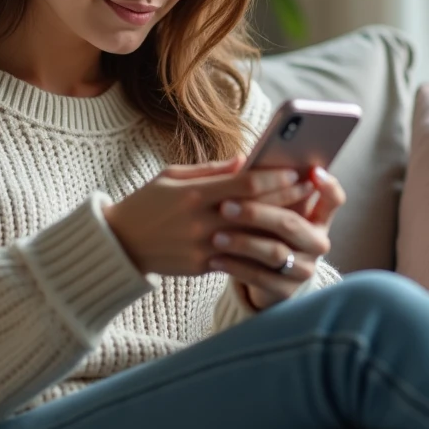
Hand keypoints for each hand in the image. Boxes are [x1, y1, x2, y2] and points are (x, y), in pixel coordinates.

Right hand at [102, 156, 306, 276]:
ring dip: (279, 227)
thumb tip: (246, 161)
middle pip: (256, 210)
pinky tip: (277, 241)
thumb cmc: (146, 203)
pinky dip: (258, 249)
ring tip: (301, 216)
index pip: (245, 184)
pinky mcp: (201, 267)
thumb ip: (210, 170)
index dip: (275, 177)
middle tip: (309, 188)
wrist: (119, 244)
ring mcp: (202, 248)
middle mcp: (200, 222)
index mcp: (193, 194)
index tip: (296, 170)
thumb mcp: (171, 176)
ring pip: (252, 239)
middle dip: (287, 199)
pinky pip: (238, 258)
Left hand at [211, 166, 345, 310]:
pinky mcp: (287, 291)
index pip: (334, 198)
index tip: (312, 171)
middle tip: (225, 206)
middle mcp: (318, 243)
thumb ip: (268, 190)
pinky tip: (215, 259)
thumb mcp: (272, 211)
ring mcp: (305, 269)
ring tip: (216, 236)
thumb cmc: (265, 231)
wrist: (265, 278)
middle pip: (291, 223)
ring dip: (242, 243)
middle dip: (256, 213)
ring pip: (274, 252)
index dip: (328, 185)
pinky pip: (260, 278)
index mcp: (319, 218)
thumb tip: (242, 162)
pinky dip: (236, 267)